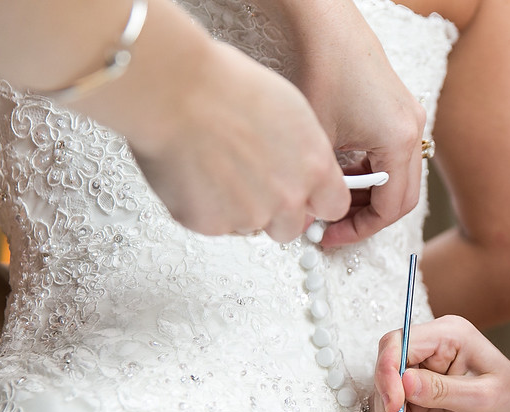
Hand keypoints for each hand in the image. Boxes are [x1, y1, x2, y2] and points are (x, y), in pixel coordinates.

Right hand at [132, 41, 348, 240]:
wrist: (175, 90)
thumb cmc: (226, 86)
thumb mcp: (290, 111)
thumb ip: (304, 152)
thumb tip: (301, 166)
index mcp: (314, 168)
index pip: (334, 206)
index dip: (315, 202)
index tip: (304, 196)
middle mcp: (288, 198)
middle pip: (292, 227)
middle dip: (275, 212)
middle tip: (250, 181)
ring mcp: (250, 215)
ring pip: (252, 227)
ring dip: (240, 209)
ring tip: (218, 169)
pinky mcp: (212, 224)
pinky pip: (215, 225)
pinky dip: (205, 207)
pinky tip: (196, 173)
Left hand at [290, 0, 426, 245]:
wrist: (323, 20)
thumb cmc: (319, 68)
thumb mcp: (316, 139)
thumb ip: (320, 185)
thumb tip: (312, 218)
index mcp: (398, 141)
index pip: (391, 209)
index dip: (359, 229)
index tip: (329, 235)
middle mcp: (412, 130)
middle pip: (402, 197)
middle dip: (367, 216)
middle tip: (332, 226)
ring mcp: (409, 117)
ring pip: (398, 176)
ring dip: (368, 194)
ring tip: (331, 199)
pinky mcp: (398, 107)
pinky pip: (392, 153)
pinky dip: (370, 170)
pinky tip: (339, 170)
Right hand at [369, 315, 509, 411]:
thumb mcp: (484, 397)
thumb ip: (443, 389)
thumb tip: (405, 381)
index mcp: (448, 336)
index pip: (399, 343)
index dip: (388, 372)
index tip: (394, 406)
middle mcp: (429, 351)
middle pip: (386, 374)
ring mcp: (419, 375)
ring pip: (385, 400)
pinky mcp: (415, 399)